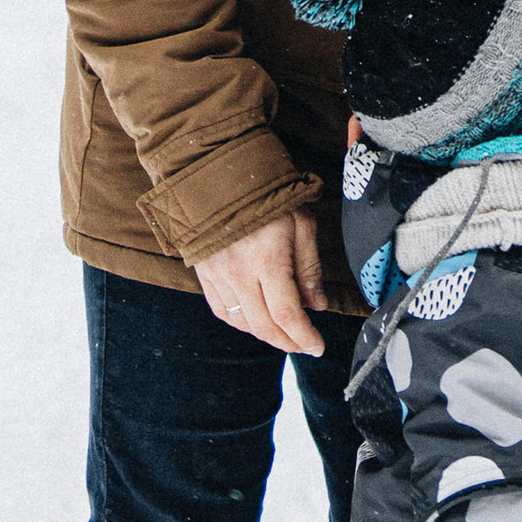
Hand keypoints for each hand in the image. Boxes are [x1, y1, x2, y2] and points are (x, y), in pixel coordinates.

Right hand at [193, 207, 328, 353]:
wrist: (218, 174)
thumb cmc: (267, 195)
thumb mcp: (301, 223)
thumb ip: (310, 267)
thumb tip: (318, 305)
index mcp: (268, 259)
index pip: (287, 314)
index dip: (304, 337)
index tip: (317, 347)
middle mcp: (239, 273)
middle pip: (264, 326)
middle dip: (288, 342)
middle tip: (304, 345)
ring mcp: (218, 275)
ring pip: (243, 323)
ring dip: (266, 335)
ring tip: (285, 334)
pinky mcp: (204, 274)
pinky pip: (222, 312)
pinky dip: (242, 324)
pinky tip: (257, 321)